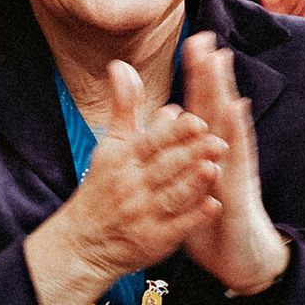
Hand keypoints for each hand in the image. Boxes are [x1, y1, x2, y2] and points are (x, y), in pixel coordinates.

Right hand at [22, 61, 226, 304]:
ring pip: (172, 196)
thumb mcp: (111, 144)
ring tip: (215, 168)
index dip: (173, 133)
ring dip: (194, 183)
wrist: (85, 240)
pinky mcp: (155, 240)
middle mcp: (133, 186)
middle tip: (219, 141)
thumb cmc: (104, 186)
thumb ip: (124, 106)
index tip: (196, 120)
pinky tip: (213, 205)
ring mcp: (144, 215)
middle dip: (191, 154)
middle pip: (165, 167)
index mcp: (124, 160)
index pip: (151, 143)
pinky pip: (176, 228)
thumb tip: (121, 64)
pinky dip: (194, 216)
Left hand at [179, 33, 288, 295]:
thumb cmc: (214, 219)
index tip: (196, 42)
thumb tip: (168, 128)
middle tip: (206, 39)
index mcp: (210, 153)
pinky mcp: (239, 192)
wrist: (240, 258)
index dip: (199, 78)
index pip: (202, 108)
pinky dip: (237, 135)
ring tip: (221, 63)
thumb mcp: (189, 185)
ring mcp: (235, 171)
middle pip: (217, 109)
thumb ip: (178, 156)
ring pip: (229, 127)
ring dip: (225, 93)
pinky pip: (238, 160)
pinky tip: (235, 112)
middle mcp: (226, 155)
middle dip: (212, 75)